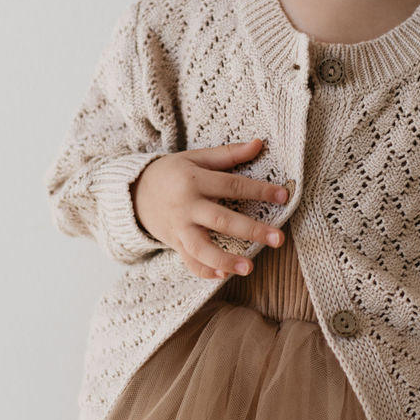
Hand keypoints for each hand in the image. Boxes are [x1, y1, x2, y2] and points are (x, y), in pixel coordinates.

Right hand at [130, 137, 290, 280]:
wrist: (134, 192)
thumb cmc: (172, 172)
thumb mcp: (196, 158)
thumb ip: (228, 154)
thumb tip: (260, 143)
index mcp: (194, 180)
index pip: (232, 185)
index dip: (259, 190)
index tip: (284, 196)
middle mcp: (187, 206)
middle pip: (221, 220)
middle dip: (251, 230)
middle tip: (278, 239)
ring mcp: (179, 228)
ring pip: (202, 248)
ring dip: (225, 259)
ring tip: (249, 268)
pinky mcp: (174, 243)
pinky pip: (188, 261)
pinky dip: (204, 271)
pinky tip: (223, 276)